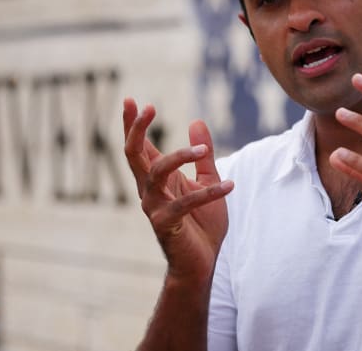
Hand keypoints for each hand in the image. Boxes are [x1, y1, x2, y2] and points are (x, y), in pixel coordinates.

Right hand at [123, 98, 233, 279]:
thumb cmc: (202, 223)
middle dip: (137, 129)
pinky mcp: (166, 224)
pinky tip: (231, 185)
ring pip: (156, 173)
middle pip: (134, 154)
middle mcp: (149, 190)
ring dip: (179, 157)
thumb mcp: (207, 180)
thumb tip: (196, 121)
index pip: (140, 147)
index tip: (130, 99)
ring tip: (203, 150)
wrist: (202, 262)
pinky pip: (185, 203)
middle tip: (148, 107)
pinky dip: (209, 193)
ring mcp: (154, 207)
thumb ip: (202, 154)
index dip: (133, 124)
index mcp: (157, 178)